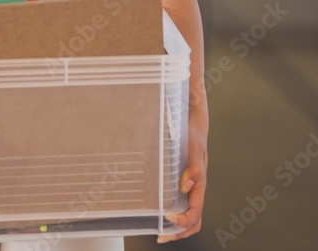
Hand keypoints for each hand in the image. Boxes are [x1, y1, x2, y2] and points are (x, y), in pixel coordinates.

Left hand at [158, 107, 207, 242]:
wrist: (194, 124)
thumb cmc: (194, 136)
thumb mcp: (194, 148)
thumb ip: (194, 167)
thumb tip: (187, 186)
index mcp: (200, 185)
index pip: (195, 212)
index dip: (183, 221)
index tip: (168, 220)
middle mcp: (195, 189)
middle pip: (193, 219)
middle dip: (179, 232)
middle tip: (161, 236)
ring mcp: (189, 187)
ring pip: (187, 213)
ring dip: (175, 225)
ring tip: (160, 230)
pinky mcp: (182, 181)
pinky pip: (180, 202)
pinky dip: (173, 212)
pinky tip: (160, 211)